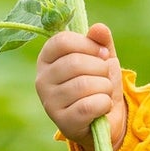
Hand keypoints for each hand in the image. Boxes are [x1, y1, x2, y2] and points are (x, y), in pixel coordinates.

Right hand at [35, 22, 126, 150]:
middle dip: (101, 69)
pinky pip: (89, 106)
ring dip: (104, 88)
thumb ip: (101, 42)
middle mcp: (42, 79)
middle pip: (75, 63)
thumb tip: (99, 28)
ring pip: (84, 85)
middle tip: (104, 77)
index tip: (103, 54)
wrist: (107, 119)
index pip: (62, 41)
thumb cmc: (99, 84)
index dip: (89, 45)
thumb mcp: (102, 59)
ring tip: (103, 93)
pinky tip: (103, 107)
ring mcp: (49, 102)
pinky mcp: (63, 122)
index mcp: (47, 58)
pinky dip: (104, 104)